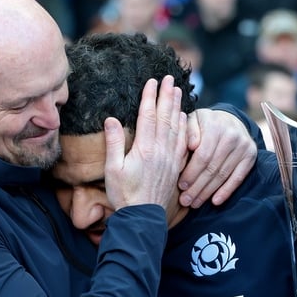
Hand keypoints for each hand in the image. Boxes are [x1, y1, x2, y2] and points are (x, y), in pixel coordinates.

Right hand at [104, 75, 187, 209]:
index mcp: (144, 149)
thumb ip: (114, 143)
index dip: (150, 97)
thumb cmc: (124, 195)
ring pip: (176, 126)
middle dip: (167, 95)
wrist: (142, 218)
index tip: (151, 81)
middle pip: (165, 117)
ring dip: (177, 107)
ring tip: (179, 91)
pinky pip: (183, 141)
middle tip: (169, 78)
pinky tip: (185, 118)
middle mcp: (161, 150)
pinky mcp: (175, 166)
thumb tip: (111, 119)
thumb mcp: (112, 169)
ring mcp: (170, 158)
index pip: (148, 116)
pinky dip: (184, 126)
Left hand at [178, 109, 256, 207]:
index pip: (202, 155)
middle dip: (197, 187)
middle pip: (212, 168)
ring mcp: (244, 146)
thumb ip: (188, 132)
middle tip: (185, 201)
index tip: (181, 186)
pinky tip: (215, 202)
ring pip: (223, 175)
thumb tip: (191, 146)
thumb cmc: (203, 124)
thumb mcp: (192, 121)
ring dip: (208, 192)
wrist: (229, 120)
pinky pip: (238, 177)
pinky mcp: (251, 155)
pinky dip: (226, 191)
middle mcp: (232, 135)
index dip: (191, 173)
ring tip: (195, 203)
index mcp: (214, 126)